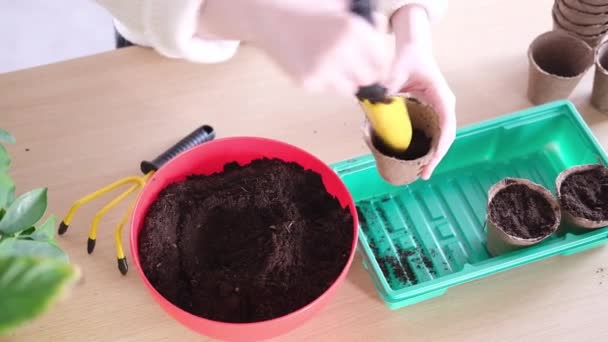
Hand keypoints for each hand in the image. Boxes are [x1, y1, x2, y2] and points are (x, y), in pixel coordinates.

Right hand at [199, 0, 390, 94]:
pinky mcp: (307, 82)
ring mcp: (322, 70)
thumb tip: (381, 30)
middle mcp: (339, 52)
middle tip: (354, 62)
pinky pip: (329, 89)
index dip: (379, 59)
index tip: (373, 58)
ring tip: (332, 61)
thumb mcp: (339, 4)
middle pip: (369, 77)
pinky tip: (314, 62)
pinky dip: (327, 80)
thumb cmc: (303, 5)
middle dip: (364, 70)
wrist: (265, 15)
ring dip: (347, 78)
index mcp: (351, 29)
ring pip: (350, 87)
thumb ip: (365, 19)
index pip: (381, 59)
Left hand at [385, 5, 454, 179]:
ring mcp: (439, 109)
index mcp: (442, 97)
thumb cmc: (408, 58)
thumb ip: (387, 87)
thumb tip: (374, 105)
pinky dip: (426, 146)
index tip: (432, 161)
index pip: (447, 126)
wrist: (414, 49)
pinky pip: (432, 132)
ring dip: (432, 155)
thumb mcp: (396, 72)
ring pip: (440, 137)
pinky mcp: (431, 112)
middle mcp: (444, 105)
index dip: (441, 146)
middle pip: (446, 137)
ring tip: (421, 172)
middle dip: (436, 157)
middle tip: (423, 175)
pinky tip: (417, 159)